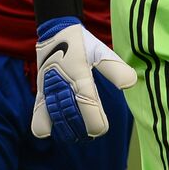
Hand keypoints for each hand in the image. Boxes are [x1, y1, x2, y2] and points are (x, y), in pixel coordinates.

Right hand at [32, 17, 136, 140]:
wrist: (57, 31)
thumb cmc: (83, 44)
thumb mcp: (102, 52)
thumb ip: (115, 69)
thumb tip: (131, 84)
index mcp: (80, 75)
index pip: (87, 103)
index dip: (94, 120)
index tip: (101, 129)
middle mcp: (62, 84)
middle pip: (70, 114)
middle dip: (81, 128)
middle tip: (91, 135)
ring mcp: (49, 88)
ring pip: (54, 115)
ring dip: (65, 128)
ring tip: (75, 138)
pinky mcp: (40, 90)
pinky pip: (38, 109)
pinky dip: (41, 123)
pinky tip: (48, 132)